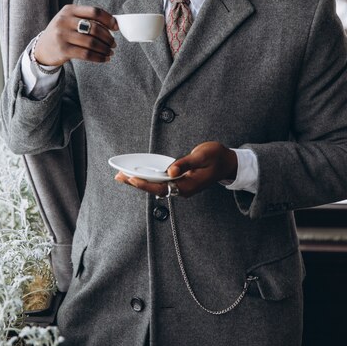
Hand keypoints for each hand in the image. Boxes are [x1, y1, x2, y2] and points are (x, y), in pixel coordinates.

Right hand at [34, 5, 118, 65]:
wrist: (42, 48)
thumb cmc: (63, 33)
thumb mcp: (70, 20)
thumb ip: (87, 19)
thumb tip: (114, 24)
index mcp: (69, 9)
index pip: (94, 11)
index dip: (108, 19)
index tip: (116, 28)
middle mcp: (64, 20)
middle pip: (95, 28)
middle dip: (108, 37)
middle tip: (114, 43)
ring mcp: (62, 35)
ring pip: (92, 43)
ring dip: (105, 48)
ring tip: (110, 51)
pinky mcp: (63, 50)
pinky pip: (86, 54)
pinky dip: (98, 57)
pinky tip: (104, 58)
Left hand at [114, 141, 236, 197]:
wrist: (227, 162)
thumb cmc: (216, 157)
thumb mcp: (202, 156)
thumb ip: (186, 163)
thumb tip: (170, 171)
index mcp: (188, 186)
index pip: (162, 187)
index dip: (146, 184)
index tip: (132, 179)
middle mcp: (182, 189)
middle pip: (155, 188)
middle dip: (137, 183)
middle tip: (119, 177)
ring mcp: (181, 186)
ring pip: (157, 186)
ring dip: (140, 181)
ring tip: (122, 176)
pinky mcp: (179, 181)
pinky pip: (161, 181)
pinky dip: (148, 177)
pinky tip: (139, 174)